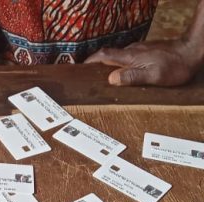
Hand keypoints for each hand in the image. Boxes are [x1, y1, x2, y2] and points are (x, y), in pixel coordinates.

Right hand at [85, 40, 200, 86]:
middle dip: (97, 64)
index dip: (91, 61)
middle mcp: (133, 51)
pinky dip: (121, 65)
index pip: (104, 55)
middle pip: (110, 55)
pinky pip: (129, 58)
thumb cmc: (175, 67)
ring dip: (110, 65)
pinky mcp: (147, 51)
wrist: (193, 51)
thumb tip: (111, 79)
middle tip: (90, 76)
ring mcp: (140, 50)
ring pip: (120, 56)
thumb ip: (131, 77)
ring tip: (105, 78)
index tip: (81, 68)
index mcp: (131, 57)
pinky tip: (124, 73)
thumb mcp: (153, 76)